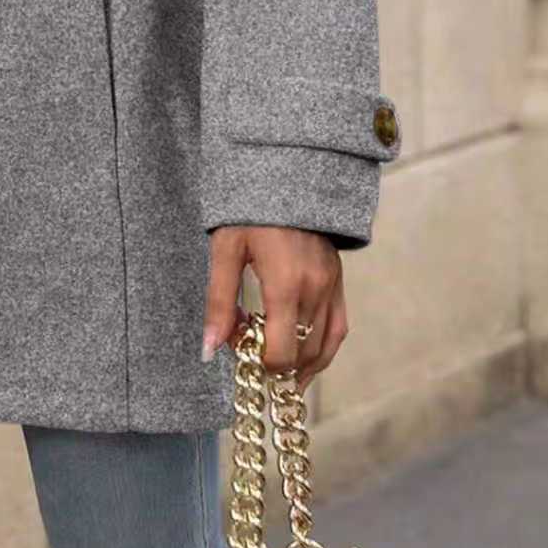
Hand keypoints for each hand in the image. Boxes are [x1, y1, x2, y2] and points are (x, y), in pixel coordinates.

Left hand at [202, 225, 347, 393]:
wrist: (288, 178)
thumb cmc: (250, 212)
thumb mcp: (226, 251)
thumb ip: (218, 302)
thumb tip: (208, 349)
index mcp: (286, 284)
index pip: (281, 352)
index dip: (258, 363)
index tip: (238, 346)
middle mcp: (315, 290)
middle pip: (301, 355)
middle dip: (275, 364)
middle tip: (250, 351)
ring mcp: (331, 288)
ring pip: (323, 348)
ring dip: (299, 365)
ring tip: (275, 369)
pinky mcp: (338, 282)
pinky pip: (338, 329)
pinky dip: (322, 351)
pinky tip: (303, 359)